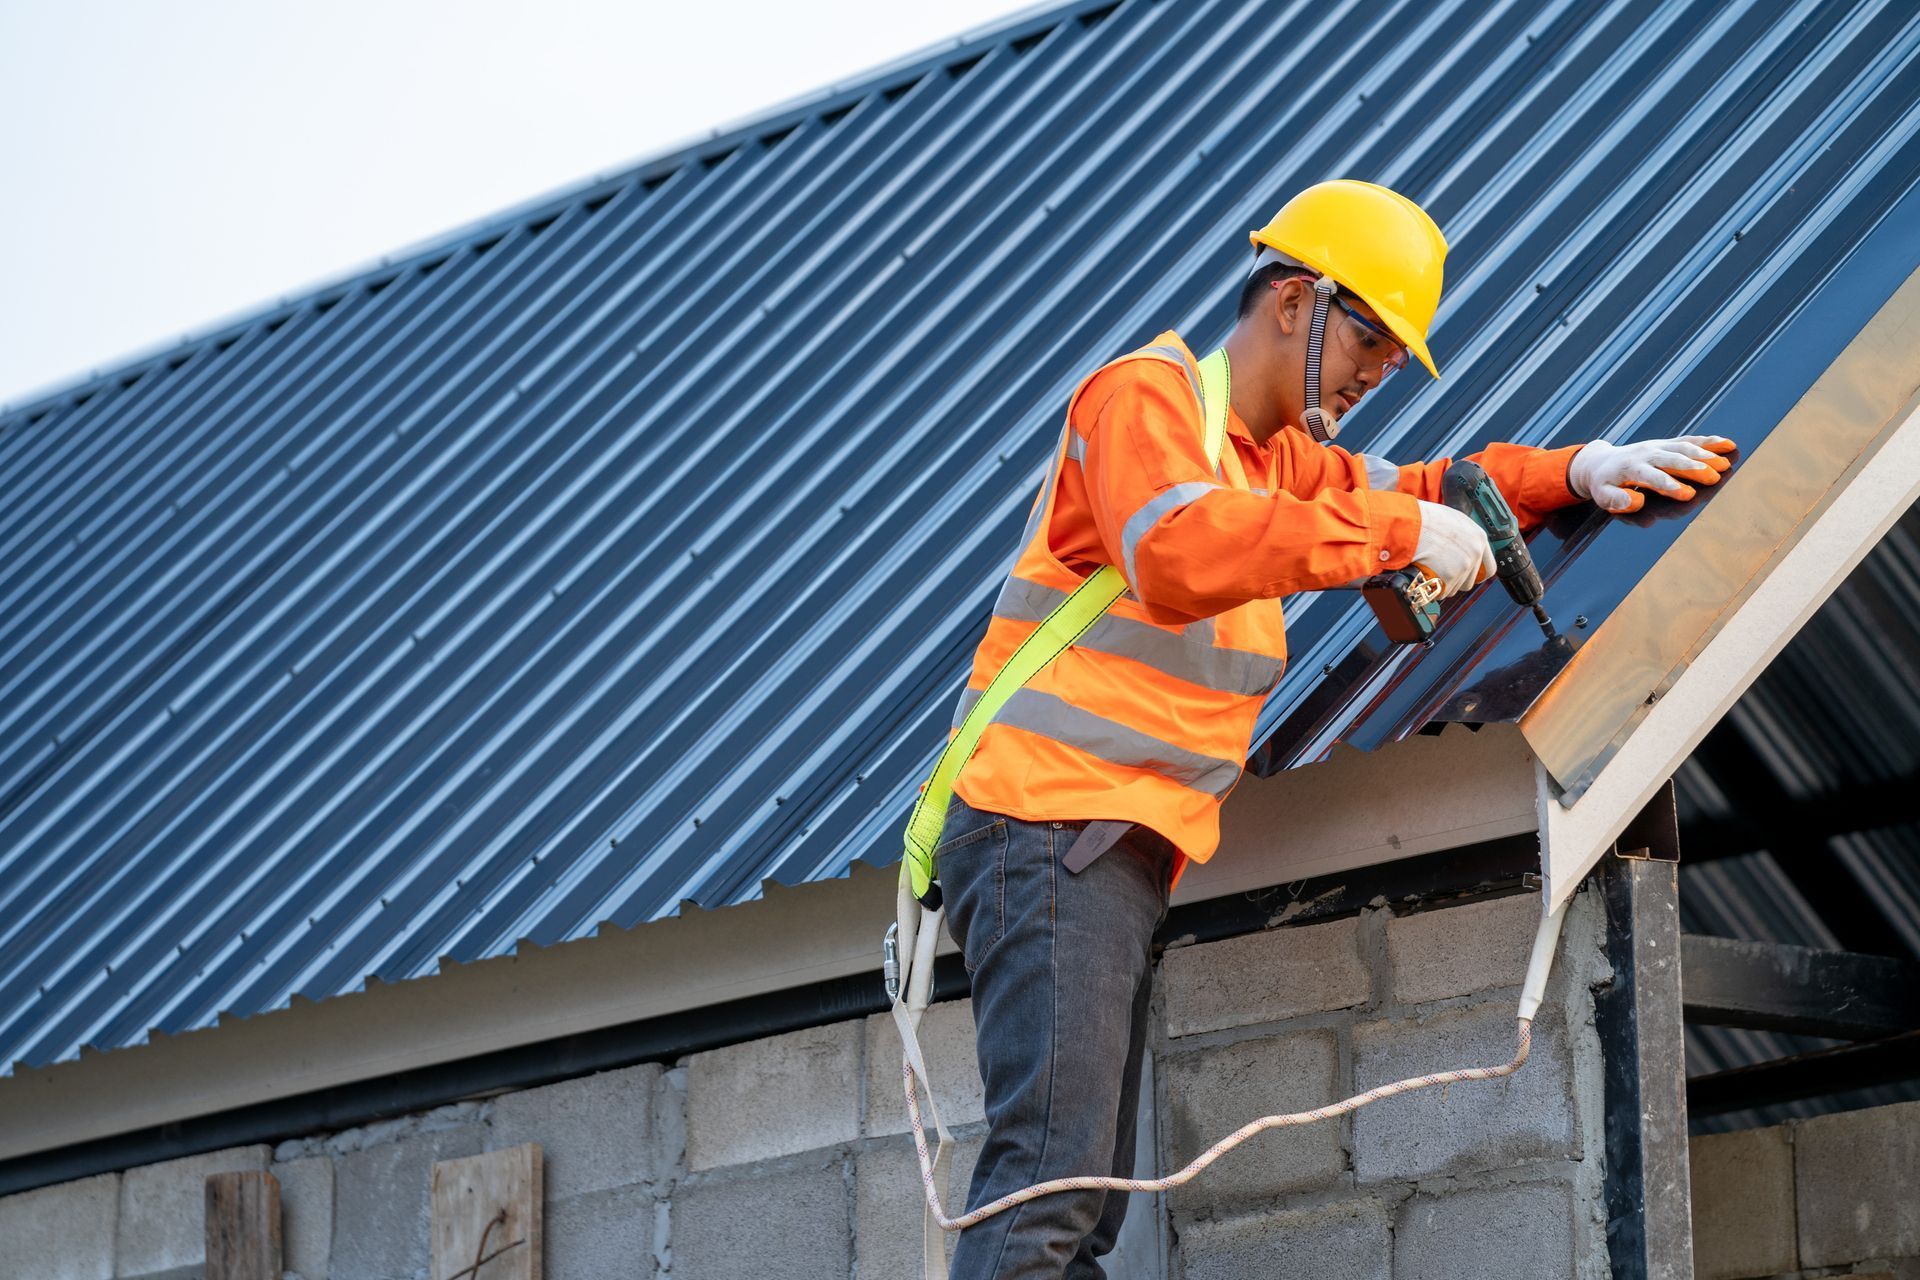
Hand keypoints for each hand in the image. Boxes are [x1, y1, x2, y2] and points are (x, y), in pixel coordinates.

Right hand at [1412, 500, 1495, 597]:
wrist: (1409, 524)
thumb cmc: (1425, 519)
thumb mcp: (1453, 521)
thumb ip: (1463, 537)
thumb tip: (1462, 548)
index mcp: (1478, 537)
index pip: (1489, 568)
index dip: (1475, 574)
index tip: (1466, 575)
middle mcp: (1475, 552)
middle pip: (1469, 582)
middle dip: (1455, 581)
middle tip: (1440, 572)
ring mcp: (1463, 565)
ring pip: (1455, 588)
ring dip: (1442, 585)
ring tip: (1429, 571)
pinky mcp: (1449, 576)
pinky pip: (1442, 591)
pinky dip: (1432, 588)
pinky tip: (1425, 576)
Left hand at [1569, 435, 1735, 513]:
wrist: (1600, 461)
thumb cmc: (1604, 483)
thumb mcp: (1602, 495)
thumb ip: (1616, 500)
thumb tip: (1635, 502)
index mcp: (1631, 468)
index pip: (1652, 477)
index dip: (1669, 485)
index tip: (1687, 494)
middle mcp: (1646, 453)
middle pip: (1673, 459)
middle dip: (1694, 468)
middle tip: (1714, 477)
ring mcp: (1658, 446)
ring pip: (1684, 447)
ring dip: (1706, 454)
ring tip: (1725, 463)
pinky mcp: (1666, 443)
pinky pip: (1689, 440)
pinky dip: (1708, 442)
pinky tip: (1727, 445)